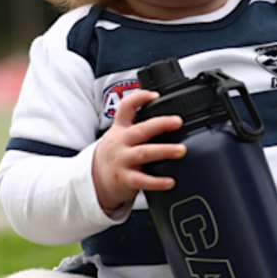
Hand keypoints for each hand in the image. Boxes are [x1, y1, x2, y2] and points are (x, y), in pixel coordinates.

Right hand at [91, 89, 184, 212]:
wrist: (95, 180)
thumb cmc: (116, 155)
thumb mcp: (120, 135)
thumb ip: (139, 124)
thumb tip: (168, 115)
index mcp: (121, 129)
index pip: (125, 108)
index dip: (139, 98)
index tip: (156, 95)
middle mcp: (120, 142)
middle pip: (140, 130)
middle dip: (160, 124)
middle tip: (178, 121)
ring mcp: (121, 160)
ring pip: (143, 153)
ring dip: (163, 151)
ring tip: (181, 150)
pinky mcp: (123, 179)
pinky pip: (141, 180)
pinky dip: (156, 182)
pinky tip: (169, 182)